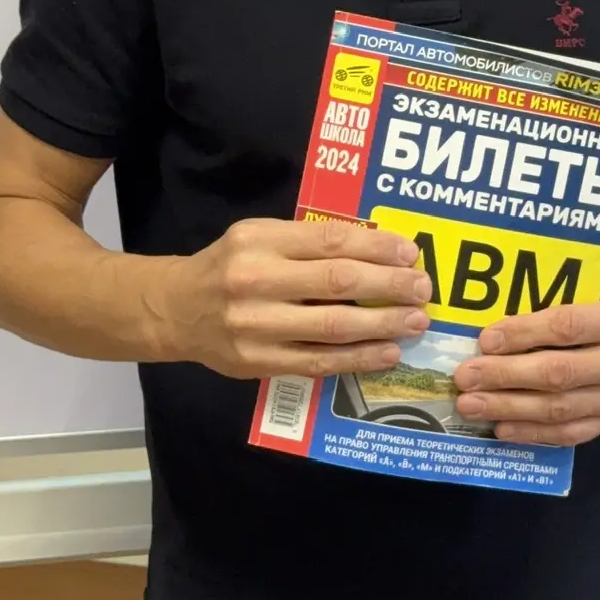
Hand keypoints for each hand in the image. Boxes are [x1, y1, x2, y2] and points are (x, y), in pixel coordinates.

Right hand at [158, 218, 430, 379]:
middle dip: (389, 286)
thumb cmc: (229, 266)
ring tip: (416, 322)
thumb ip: (307, 240)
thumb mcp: (258, 236)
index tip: (411, 253)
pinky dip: (358, 359)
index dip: (376, 247)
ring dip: (382, 325)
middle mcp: (254, 281)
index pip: (329, 240)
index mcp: (258, 241)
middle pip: (336, 282)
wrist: (176, 310)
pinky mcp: (258, 363)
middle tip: (423, 289)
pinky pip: (318, 362)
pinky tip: (387, 353)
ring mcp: (256, 326)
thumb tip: (377, 246)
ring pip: (332, 327)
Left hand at [450, 280, 599, 446]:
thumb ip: (568, 300)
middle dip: (505, 377)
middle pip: (560, 374)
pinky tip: (502, 428)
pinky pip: (573, 433)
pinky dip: (534, 432)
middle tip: (466, 377)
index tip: (486, 340)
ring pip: (561, 409)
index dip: (524, 335)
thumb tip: (501, 318)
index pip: (568, 327)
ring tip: (472, 405)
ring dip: (510, 409)